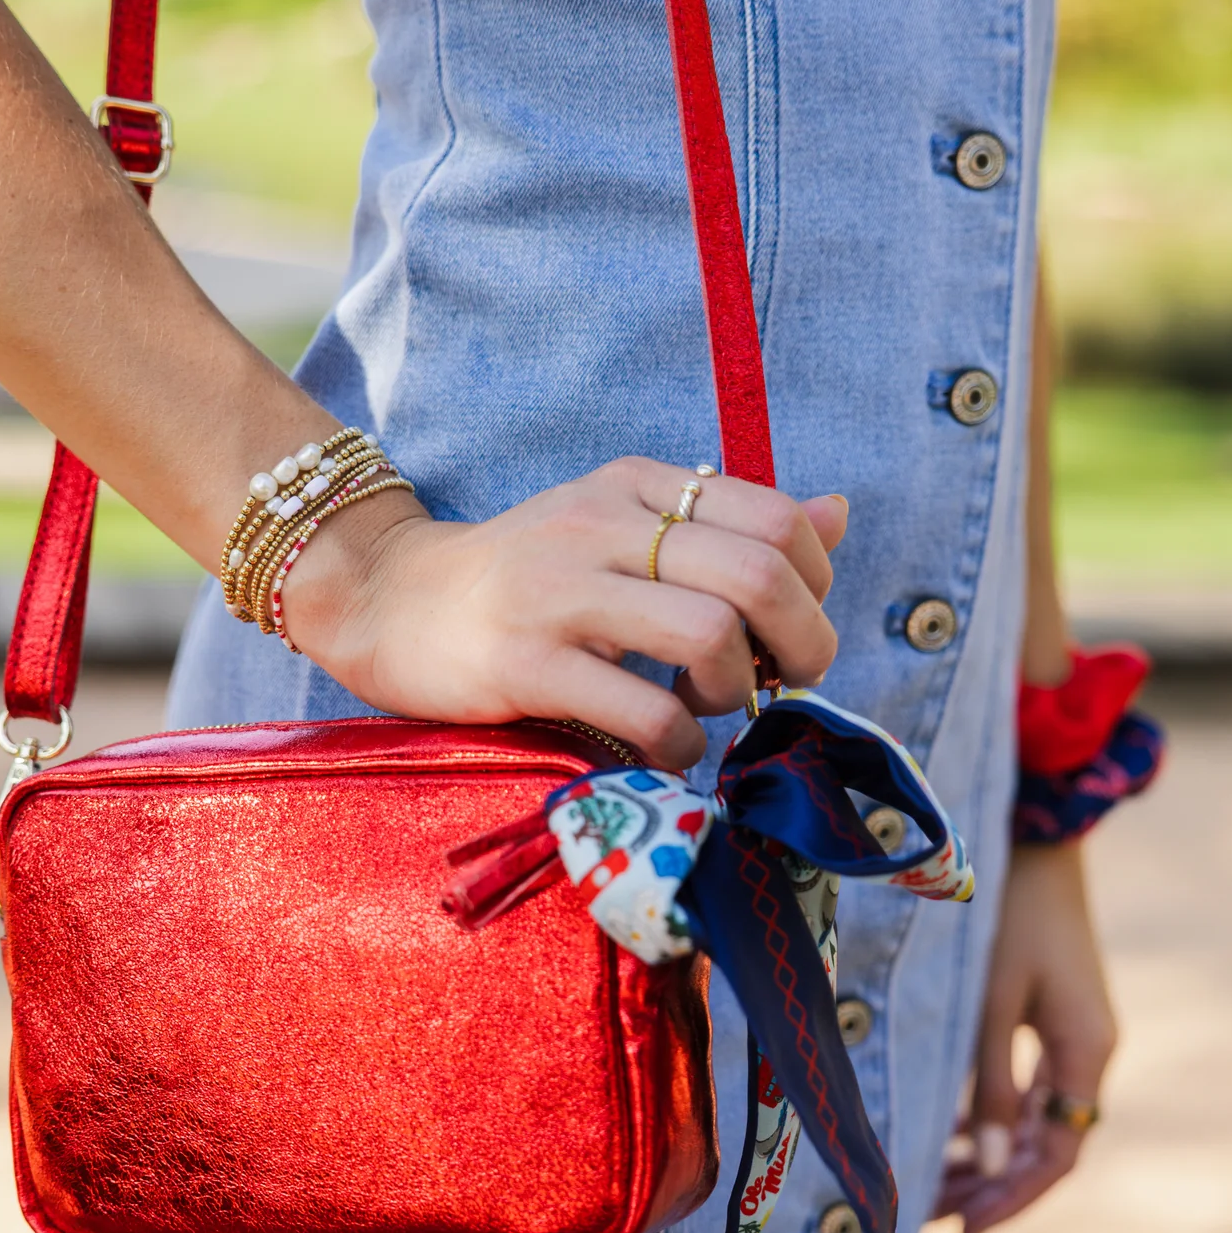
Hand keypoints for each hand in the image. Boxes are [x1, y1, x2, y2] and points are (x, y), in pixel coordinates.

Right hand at [284, 456, 847, 767]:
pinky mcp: (524, 663)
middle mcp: (602, 523)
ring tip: (705, 710)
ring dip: (734, 695)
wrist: (392, 602)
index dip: (813, 588)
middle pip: (759, 576)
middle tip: (779, 685)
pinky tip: (663, 748)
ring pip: (709, 636)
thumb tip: (838, 514)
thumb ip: (729, 525)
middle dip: (800, 647)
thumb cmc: (527, 578)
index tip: (787, 631)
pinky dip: (678, 745)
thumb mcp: (623, 526)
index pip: (778, 521)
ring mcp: (560, 592)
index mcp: (636, 484)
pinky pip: (643, 711)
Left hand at [932, 841, 1115, 1232]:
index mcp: (1086, 1054)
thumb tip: (991, 1166)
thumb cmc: (1010, 916)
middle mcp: (1088, 1053)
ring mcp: (1071, 1035)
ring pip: (1035, 1119)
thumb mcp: (993, 1002)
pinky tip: (949, 1130)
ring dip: (989, 1154)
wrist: (1034, 842)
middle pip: (1046, 1145)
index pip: (1058, 1156)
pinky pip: (1027, 1086)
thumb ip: (993, 1084)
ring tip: (933, 1184)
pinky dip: (991, 1113)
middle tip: (934, 1218)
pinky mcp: (1051, 1016)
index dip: (1013, 1198)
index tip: (965, 1230)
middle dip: (992, 1186)